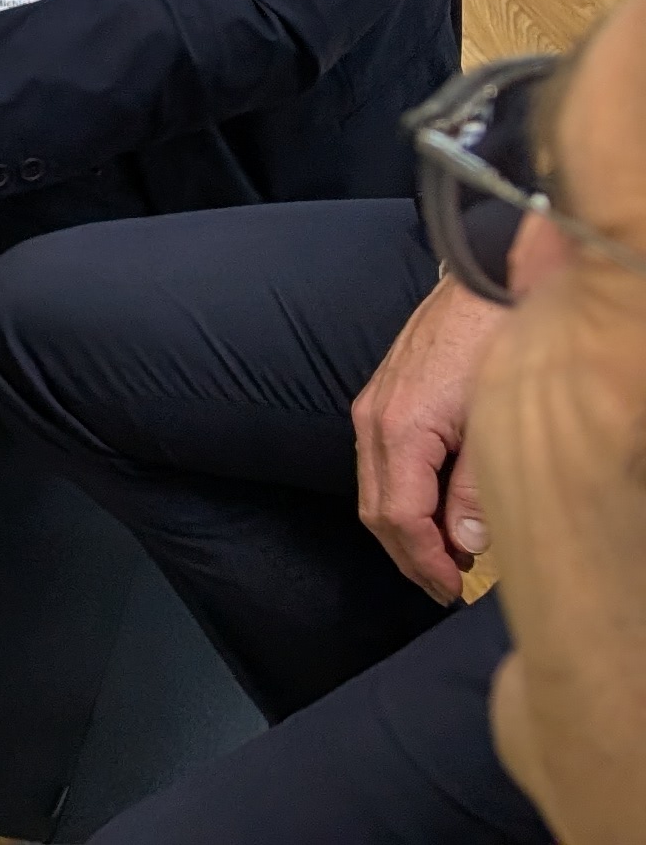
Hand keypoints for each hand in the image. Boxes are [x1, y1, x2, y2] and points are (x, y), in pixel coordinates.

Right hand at [353, 274, 503, 601]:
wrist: (483, 277)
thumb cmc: (494, 337)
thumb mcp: (496, 421)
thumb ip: (477, 487)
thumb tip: (467, 544)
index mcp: (399, 428)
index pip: (398, 517)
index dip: (425, 562)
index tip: (453, 593)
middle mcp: (374, 419)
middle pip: (376, 509)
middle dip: (410, 555)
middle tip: (449, 589)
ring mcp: (374, 406)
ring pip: (375, 488)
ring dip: (406, 529)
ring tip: (449, 559)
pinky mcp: (384, 397)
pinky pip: (382, 463)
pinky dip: (404, 498)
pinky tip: (438, 509)